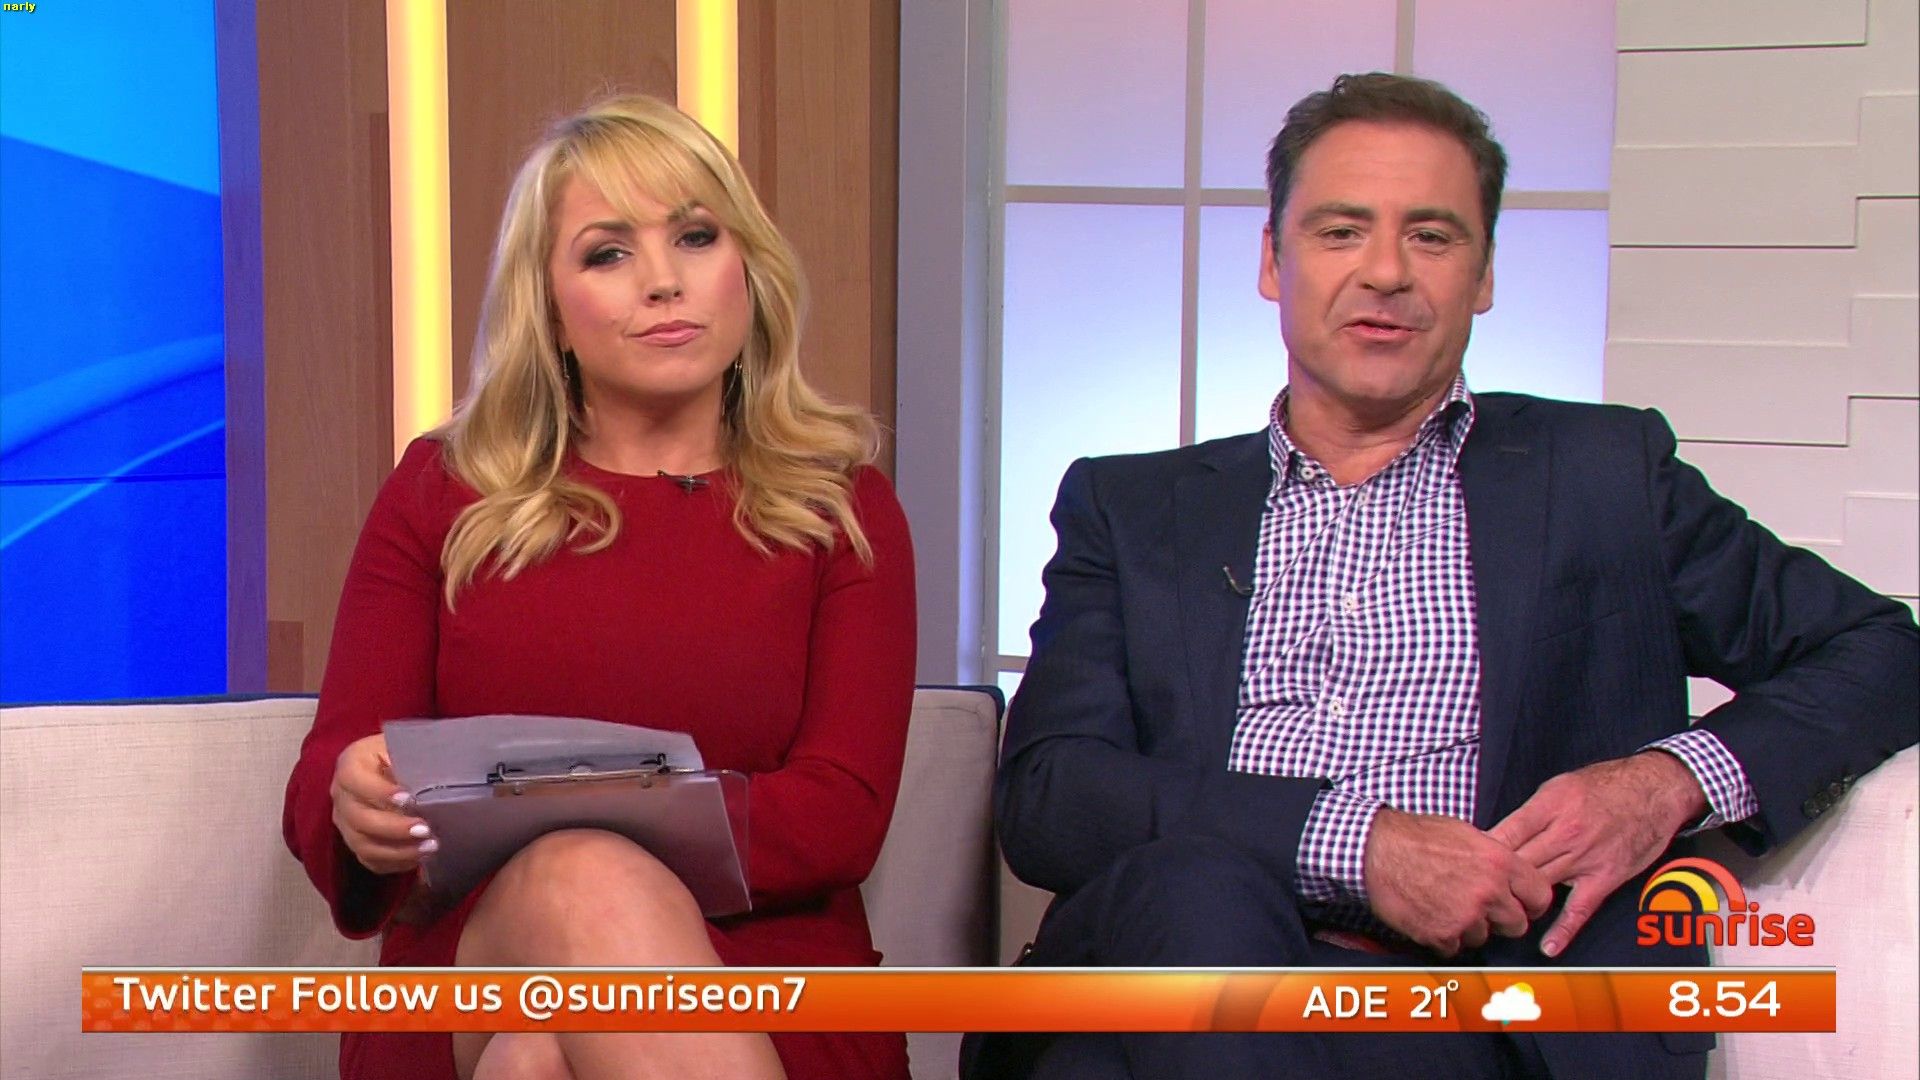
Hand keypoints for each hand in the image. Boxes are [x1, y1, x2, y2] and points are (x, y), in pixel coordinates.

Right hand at [330, 733, 433, 875]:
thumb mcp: (408, 747)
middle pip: (358, 818)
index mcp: (350, 763)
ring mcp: (345, 821)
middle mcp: (341, 794)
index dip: (379, 792)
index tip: (409, 799)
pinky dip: (394, 863)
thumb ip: (412, 760)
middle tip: (426, 830)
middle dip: (394, 828)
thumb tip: (428, 783)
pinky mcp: (355, 841)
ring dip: (397, 851)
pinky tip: (419, 858)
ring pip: (362, 844)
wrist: (399, 766)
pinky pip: (369, 860)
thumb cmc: (407, 753)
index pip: (355, 780)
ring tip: (429, 848)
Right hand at [1363, 807, 1553, 956]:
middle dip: (1501, 919)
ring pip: (1484, 938)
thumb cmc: (1416, 836)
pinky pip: (1454, 948)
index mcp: (1500, 863)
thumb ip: (1494, 857)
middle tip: (1480, 908)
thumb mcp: (1466, 834)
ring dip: (1469, 928)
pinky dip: (1444, 937)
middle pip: (1517, 925)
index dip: (1532, 902)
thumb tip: (1508, 874)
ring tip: (1446, 906)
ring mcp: (1466, 917)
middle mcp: (1489, 892)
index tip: (1523, 905)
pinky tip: (1431, 916)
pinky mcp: (1442, 935)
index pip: (1541, 896)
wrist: (1376, 850)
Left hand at [1489, 752, 1707, 957]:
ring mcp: (1584, 859)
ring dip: (1518, 901)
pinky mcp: (1604, 878)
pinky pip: (1579, 909)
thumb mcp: (1558, 787)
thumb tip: (1500, 835)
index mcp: (1547, 807)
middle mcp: (1563, 834)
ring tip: (1498, 913)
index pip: (1504, 836)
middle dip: (1493, 880)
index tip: (1464, 865)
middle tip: (1474, 893)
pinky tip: (1547, 947)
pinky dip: (1563, 930)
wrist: (1653, 789)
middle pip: (1517, 865)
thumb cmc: (1603, 785)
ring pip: (1539, 886)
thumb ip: (1530, 813)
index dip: (1481, 854)